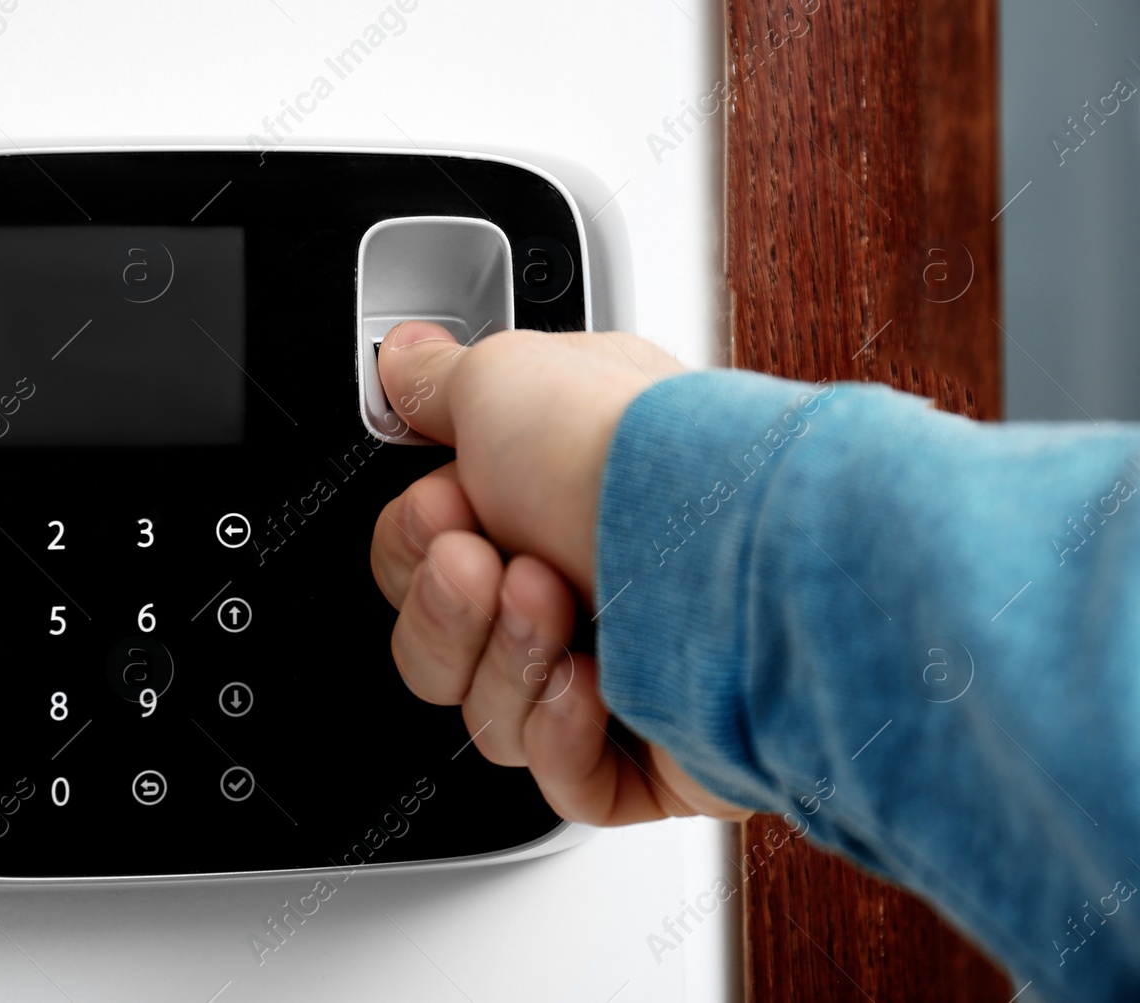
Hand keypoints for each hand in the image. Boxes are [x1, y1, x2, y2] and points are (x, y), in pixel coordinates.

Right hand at [370, 321, 750, 825]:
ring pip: (491, 713)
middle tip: (487, 562)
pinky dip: (563, 738)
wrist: (737, 557)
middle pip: (441, 640)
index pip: (422, 551)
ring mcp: (618, 664)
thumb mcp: (503, 379)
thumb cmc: (633, 461)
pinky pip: (564, 781)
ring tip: (559, 605)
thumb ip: (436, 382)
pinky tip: (592, 685)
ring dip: (509, 659)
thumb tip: (402, 359)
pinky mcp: (654, 752)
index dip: (413, 540)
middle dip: (448, 609)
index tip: (443, 507)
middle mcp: (578, 571)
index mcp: (541, 488)